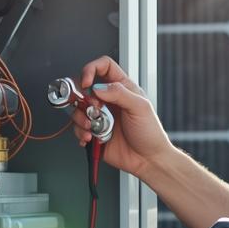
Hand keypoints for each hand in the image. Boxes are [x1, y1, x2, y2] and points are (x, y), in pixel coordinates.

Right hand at [71, 56, 173, 177]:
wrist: (148, 160)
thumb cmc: (150, 133)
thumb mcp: (140, 108)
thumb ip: (119, 93)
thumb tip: (98, 88)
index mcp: (121, 89)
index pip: (103, 67)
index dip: (91, 69)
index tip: (86, 82)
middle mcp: (108, 101)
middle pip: (83, 87)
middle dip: (81, 98)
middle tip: (91, 109)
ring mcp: (99, 117)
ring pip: (77, 109)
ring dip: (80, 119)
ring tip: (92, 128)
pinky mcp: (94, 132)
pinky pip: (78, 128)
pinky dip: (80, 133)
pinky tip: (90, 138)